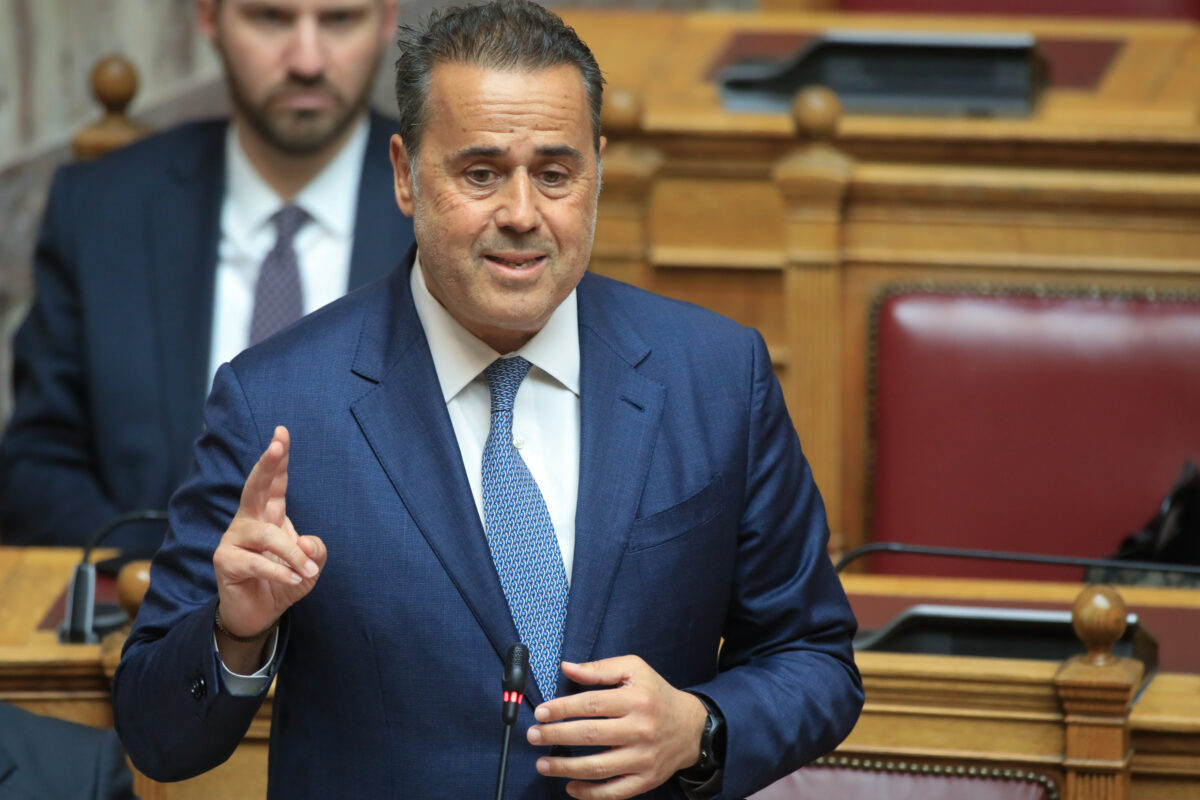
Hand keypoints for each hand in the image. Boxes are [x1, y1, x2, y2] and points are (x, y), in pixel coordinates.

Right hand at [212, 426, 324, 666]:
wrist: (258, 614)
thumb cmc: (284, 582)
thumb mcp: (311, 567)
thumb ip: (315, 552)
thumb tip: (306, 544)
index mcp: (269, 514)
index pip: (274, 483)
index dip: (277, 459)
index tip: (281, 433)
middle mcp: (249, 521)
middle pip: (255, 487)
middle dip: (267, 465)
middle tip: (276, 444)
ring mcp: (234, 540)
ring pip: (267, 535)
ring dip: (292, 554)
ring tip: (307, 571)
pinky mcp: (225, 562)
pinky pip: (258, 563)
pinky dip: (281, 572)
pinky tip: (295, 579)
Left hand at [527, 656, 707, 799]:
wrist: (692, 727)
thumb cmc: (656, 695)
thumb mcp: (634, 670)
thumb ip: (600, 669)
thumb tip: (567, 668)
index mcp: (636, 699)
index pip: (591, 704)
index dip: (561, 709)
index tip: (540, 713)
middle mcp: (641, 729)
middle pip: (591, 735)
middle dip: (556, 736)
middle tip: (533, 736)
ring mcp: (644, 757)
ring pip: (599, 767)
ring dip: (566, 768)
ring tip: (542, 764)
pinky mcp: (647, 779)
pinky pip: (615, 791)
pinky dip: (590, 793)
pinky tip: (570, 787)